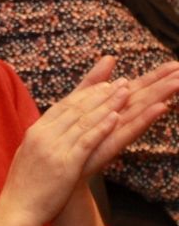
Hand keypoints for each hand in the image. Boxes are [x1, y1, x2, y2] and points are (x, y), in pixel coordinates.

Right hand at [0, 67, 129, 225]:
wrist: (17, 210)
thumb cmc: (24, 188)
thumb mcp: (28, 156)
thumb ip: (41, 140)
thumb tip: (52, 129)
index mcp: (34, 132)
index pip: (63, 106)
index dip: (85, 93)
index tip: (102, 83)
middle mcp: (43, 135)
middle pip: (76, 109)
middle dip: (100, 93)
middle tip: (120, 82)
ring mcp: (53, 148)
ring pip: (84, 121)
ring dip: (107, 105)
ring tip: (124, 93)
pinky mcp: (65, 164)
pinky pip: (86, 140)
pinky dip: (102, 127)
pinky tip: (115, 117)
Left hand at [72, 56, 178, 175]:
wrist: (59, 167)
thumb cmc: (72, 136)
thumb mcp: (79, 101)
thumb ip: (94, 81)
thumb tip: (110, 57)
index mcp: (113, 108)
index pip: (138, 88)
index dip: (156, 76)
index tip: (175, 63)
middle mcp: (119, 119)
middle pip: (145, 98)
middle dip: (165, 84)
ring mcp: (116, 132)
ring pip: (142, 111)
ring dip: (160, 97)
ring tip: (177, 83)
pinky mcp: (110, 145)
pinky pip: (131, 130)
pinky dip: (145, 119)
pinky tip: (161, 108)